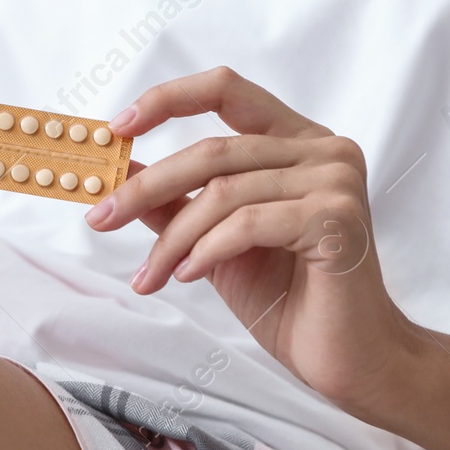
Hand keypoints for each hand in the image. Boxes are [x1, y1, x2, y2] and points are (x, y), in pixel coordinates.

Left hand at [84, 67, 414, 409]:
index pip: (227, 90)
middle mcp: (324, 149)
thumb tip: (122, 170)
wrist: (349, 359)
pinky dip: (206, 251)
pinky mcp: (337, 217)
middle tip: (101, 217)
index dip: (167, 100)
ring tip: (150, 276)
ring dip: (172, 239)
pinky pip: (247, 223)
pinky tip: (189, 276)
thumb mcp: (217, 241)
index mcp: (299, 140)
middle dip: (147, 187)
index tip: (117, 128)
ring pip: (223, 192)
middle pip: (214, 150)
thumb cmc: (290, 299)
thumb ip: (179, 202)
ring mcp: (336, 181)